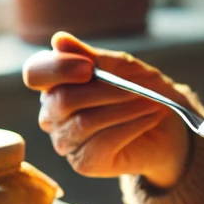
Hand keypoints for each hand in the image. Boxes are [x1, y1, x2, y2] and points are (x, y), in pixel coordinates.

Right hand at [22, 32, 193, 187]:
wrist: (168, 126)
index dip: (58, 68)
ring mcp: (65, 141)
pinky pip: (101, 143)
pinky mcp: (84, 163)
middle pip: (61, 100)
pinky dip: (130, 126)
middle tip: (135, 88)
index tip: (89, 67)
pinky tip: (149, 118)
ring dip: (122, 109)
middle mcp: (52, 114)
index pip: (35, 73)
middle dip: (103, 91)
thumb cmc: (141, 91)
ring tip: (149, 102)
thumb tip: (59, 40)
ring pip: (83, 123)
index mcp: (54, 84)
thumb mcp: (120, 67)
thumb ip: (89, 55)